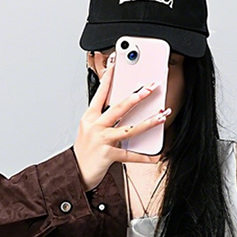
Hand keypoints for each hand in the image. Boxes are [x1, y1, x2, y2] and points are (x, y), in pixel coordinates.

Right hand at [73, 54, 169, 190]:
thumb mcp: (89, 129)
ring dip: (147, 122)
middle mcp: (95, 126)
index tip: (117, 64)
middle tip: (149, 88)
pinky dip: (144, 157)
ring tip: (161, 116)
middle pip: (119, 108)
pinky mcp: (108, 155)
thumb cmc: (84, 151)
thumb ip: (103, 118)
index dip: (109, 78)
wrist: (74, 172)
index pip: (101, 93)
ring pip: (129, 129)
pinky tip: (156, 155)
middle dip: (136, 97)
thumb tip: (123, 109)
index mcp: (90, 116)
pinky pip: (130, 155)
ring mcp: (102, 140)